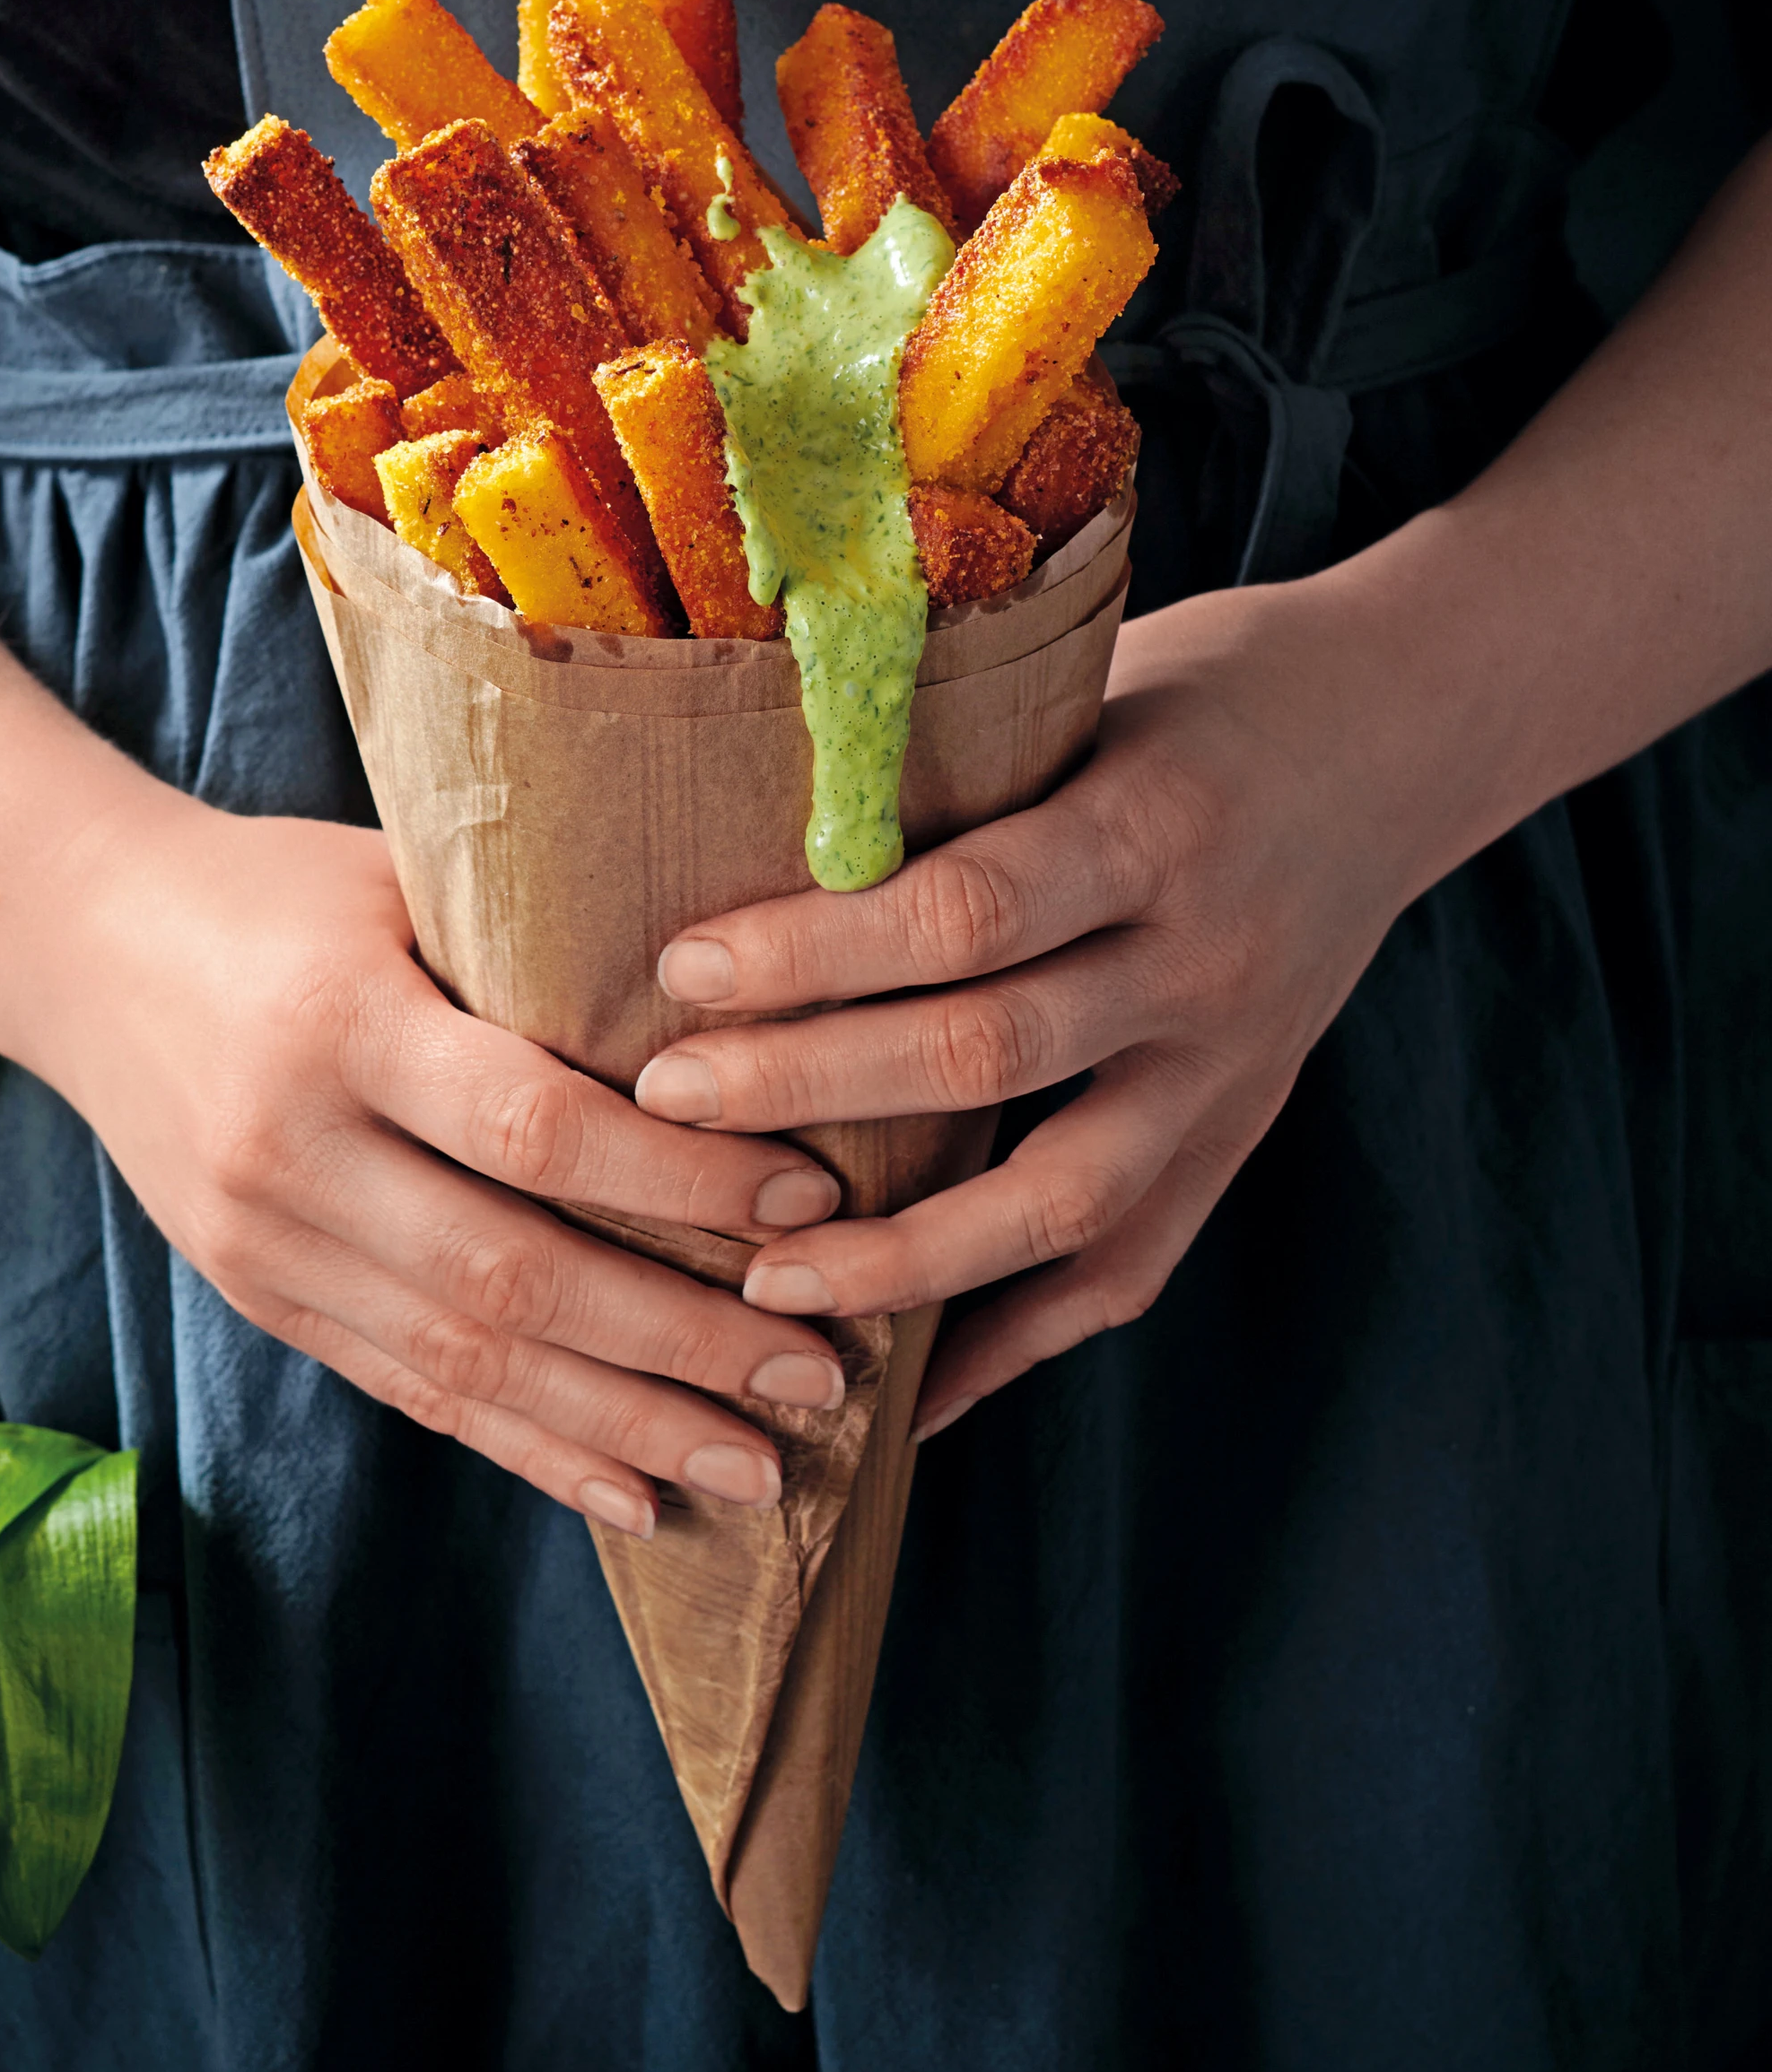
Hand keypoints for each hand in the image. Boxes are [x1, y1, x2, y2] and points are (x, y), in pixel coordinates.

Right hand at [18, 792, 848, 1535]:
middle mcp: (291, 1149)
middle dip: (680, 1340)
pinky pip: (412, 1393)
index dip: (677, 1178)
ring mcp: (265, 1243)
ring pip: (467, 1363)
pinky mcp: (261, 1298)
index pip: (533, 1127)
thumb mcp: (397, 879)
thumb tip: (740, 1012)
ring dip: (625, 1425)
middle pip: (511, 1277)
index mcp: (337, 1023)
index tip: (808, 1203)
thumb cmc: (278, 889)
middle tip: (820, 1375)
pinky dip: (530, 1449)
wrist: (79, 945)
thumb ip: (536, 947)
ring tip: (760, 1466)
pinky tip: (634, 1494)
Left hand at [630, 575, 1469, 1437]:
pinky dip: (1014, 1339)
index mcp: (1156, 823)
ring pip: (1063, 1200)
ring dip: (904, 1259)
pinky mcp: (1242, 1134)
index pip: (968, 910)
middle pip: (990, 1055)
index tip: (684, 969)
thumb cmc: (1200, 690)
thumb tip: (736, 795)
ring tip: (760, 1281)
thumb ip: (958, 757)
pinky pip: (1129, 1266)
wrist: (1405, 734)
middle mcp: (1205, 959)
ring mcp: (1233, 1066)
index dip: (820, 952)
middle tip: (666, 1101)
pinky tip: (907, 1389)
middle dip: (812, 1090)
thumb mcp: (1090, 683)